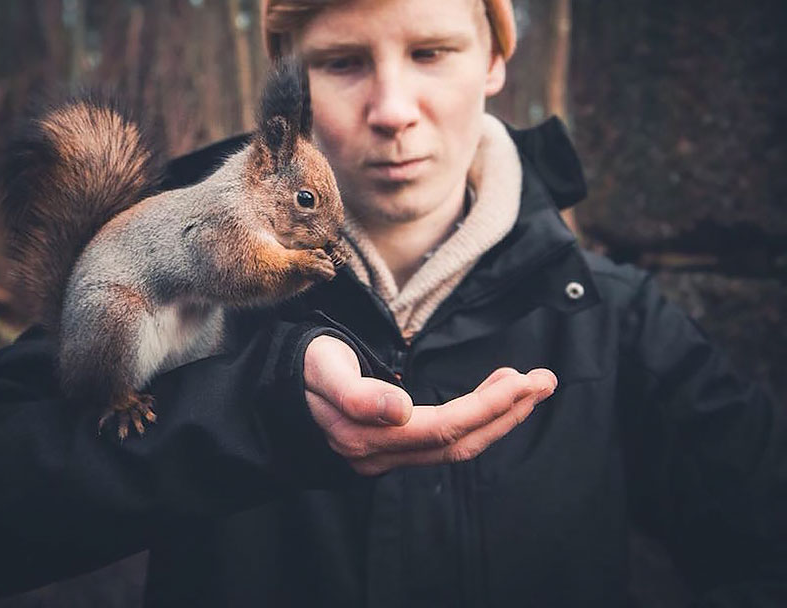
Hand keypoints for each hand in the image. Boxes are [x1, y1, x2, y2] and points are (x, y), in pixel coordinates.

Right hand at [304, 335, 556, 475]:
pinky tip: (492, 397)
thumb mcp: (322, 367)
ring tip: (528, 385)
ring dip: (498, 417)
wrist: (277, 387)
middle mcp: (381, 454)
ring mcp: (386, 456)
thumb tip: (401, 410)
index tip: (525, 381)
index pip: (443, 426)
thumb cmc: (301, 367)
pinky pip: (442, 441)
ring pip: (455, 445)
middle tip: (546, 380)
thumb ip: (357, 392)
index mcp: (366, 434)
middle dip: (507, 412)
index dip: (488, 407)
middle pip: (459, 440)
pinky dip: (476, 420)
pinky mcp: (391, 448)